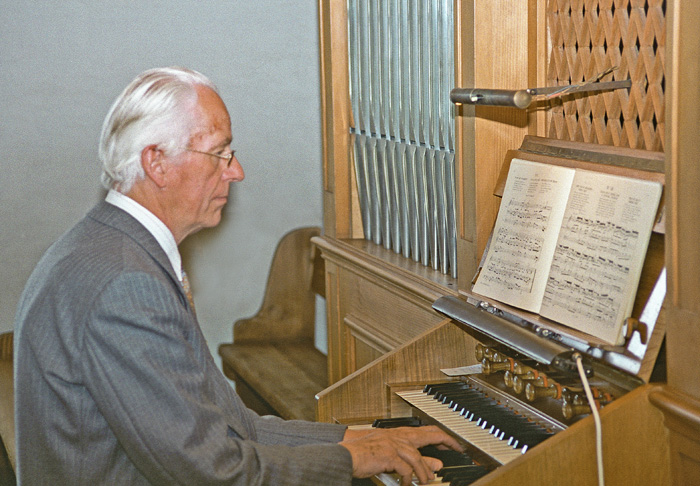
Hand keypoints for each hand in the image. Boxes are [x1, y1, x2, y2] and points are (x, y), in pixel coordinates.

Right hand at [339, 425, 462, 484]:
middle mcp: (398, 436)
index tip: (454, 443)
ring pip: (417, 457)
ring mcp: (393, 444)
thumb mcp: (393, 457)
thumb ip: (414, 461)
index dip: (443, 436)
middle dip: (445, 441)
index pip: (427, 431)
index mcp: (399, 434)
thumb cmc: (366, 455)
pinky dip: (409, 478)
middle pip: (428, 435)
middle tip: (456, 449)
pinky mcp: (388, 455)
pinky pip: (405, 468)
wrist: (347, 455)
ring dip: (424, 472)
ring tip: (426, 481)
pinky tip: (407, 484)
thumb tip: (435, 465)